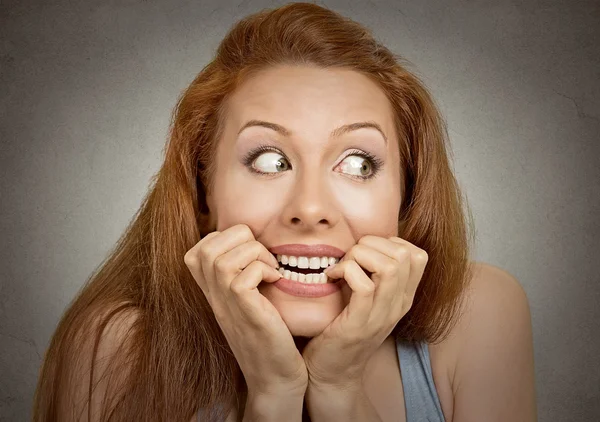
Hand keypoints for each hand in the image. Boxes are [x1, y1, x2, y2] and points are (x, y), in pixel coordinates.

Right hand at [184, 224, 307, 396]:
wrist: (275, 378)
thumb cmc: (269, 336)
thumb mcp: (249, 301)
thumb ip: (244, 275)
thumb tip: (255, 244)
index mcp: (213, 292)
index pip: (199, 249)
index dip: (226, 237)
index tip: (251, 253)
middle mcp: (214, 297)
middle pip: (205, 247)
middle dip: (240, 238)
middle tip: (263, 257)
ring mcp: (227, 306)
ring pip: (221, 259)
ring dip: (254, 253)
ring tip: (271, 269)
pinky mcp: (246, 313)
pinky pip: (243, 276)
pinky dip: (264, 269)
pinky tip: (276, 281)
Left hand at [301, 235, 428, 390]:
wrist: (332, 372)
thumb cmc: (343, 327)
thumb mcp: (368, 299)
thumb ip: (374, 274)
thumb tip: (365, 242)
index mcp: (403, 297)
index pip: (418, 255)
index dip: (391, 242)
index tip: (366, 251)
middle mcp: (398, 305)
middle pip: (405, 255)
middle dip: (372, 244)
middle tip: (350, 257)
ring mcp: (381, 316)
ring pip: (389, 267)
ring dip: (359, 256)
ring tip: (342, 267)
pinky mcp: (359, 324)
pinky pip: (363, 285)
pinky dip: (346, 271)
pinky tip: (332, 277)